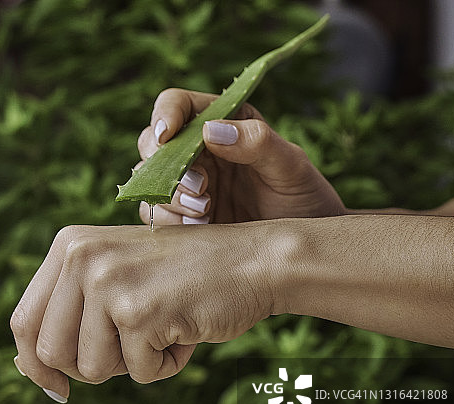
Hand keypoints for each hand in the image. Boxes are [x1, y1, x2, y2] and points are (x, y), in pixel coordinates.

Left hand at [10, 223, 276, 400]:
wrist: (251, 261)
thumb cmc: (182, 277)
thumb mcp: (114, 278)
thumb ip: (70, 312)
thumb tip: (28, 367)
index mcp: (68, 246)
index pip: (24, 321)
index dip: (34, 365)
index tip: (55, 387)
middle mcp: (81, 258)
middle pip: (51, 354)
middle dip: (90, 367)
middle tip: (130, 348)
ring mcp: (108, 283)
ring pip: (92, 370)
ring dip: (132, 364)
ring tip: (161, 328)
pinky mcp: (140, 312)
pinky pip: (140, 374)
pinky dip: (166, 365)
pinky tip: (183, 330)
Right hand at [135, 89, 345, 225]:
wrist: (301, 248)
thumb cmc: (304, 198)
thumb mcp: (291, 167)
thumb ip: (258, 143)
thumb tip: (211, 130)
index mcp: (224, 122)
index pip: (178, 104)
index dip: (165, 114)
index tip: (167, 136)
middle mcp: (198, 151)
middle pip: (152, 143)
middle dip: (164, 165)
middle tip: (199, 187)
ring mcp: (187, 184)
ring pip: (150, 181)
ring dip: (170, 196)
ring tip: (205, 211)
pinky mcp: (181, 216)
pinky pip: (154, 213)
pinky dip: (169, 220)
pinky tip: (199, 227)